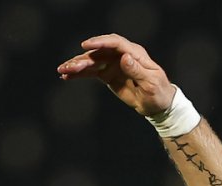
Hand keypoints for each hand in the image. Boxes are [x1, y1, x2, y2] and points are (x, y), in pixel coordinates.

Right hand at [56, 33, 174, 116]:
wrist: (158, 106)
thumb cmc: (158, 93)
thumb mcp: (151, 83)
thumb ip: (137, 70)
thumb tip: (124, 57)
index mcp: (135, 54)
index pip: (116, 43)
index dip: (100, 42)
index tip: (85, 45)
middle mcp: (122, 56)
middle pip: (99, 52)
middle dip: (83, 58)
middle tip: (71, 66)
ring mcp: (113, 65)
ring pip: (92, 61)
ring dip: (77, 65)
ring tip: (63, 71)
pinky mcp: (107, 74)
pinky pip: (90, 72)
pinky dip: (78, 74)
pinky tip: (66, 76)